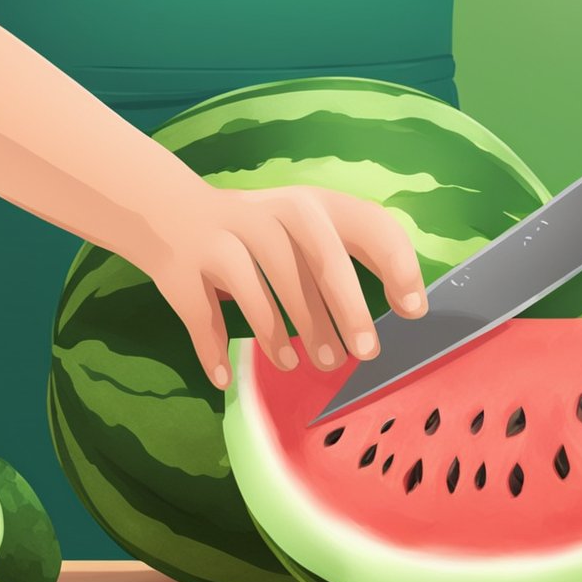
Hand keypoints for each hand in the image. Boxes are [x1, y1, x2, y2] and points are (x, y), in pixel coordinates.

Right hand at [138, 185, 427, 388]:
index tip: (412, 311)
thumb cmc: (259, 234)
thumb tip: (410, 307)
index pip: (367, 223)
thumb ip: (353, 254)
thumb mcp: (306, 228)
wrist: (170, 212)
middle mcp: (270, 214)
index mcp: (310, 205)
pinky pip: (204, 316)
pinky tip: (226, 376)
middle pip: (317, 259)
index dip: (396, 265)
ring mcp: (224, 238)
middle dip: (346, 310)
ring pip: (259, 291)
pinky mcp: (184, 269)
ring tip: (297, 365)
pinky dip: (215, 350)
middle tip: (364, 353)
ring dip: (281, 335)